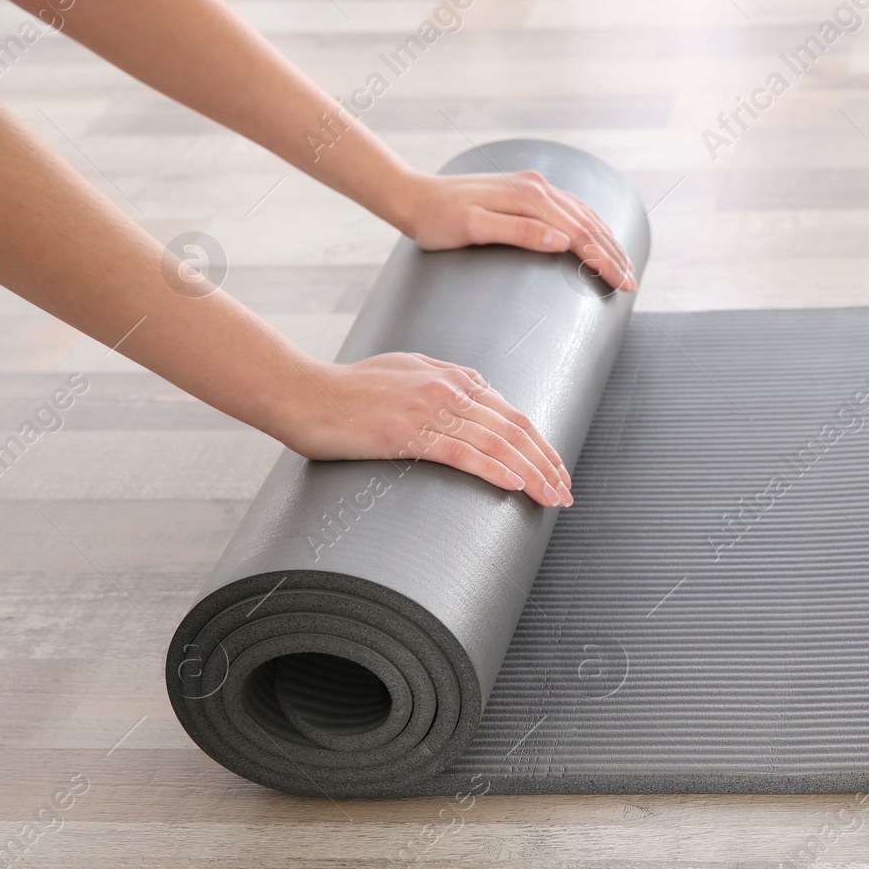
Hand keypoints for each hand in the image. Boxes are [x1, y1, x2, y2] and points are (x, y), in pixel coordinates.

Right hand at [279, 352, 574, 506]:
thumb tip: (473, 397)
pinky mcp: (408, 432)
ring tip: (553, 497)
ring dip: (532, 472)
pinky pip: (463, 452)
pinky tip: (515, 485)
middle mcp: (448, 388)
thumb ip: (440, 380)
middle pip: (514, 428)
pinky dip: (494, 469)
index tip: (556, 470)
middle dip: (546, 462)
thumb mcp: (404, 370)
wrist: (302, 393)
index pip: (511, 413)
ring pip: (497, 443)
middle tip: (566, 491)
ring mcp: (429, 409)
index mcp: (452, 376)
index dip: (539, 443)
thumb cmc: (348, 389)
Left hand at [391, 170, 635, 290]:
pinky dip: (592, 223)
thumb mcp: (471, 229)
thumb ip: (517, 232)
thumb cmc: (437, 221)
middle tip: (633, 285)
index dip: (604, 260)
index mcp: (528, 198)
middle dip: (614, 254)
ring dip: (607, 240)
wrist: (414, 196)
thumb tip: (560, 241)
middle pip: (588, 223)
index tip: (623, 285)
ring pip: (584, 214)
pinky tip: (599, 235)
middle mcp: (536, 187)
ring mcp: (534, 185)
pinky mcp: (528, 189)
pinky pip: (571, 206)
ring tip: (625, 266)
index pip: (579, 233)